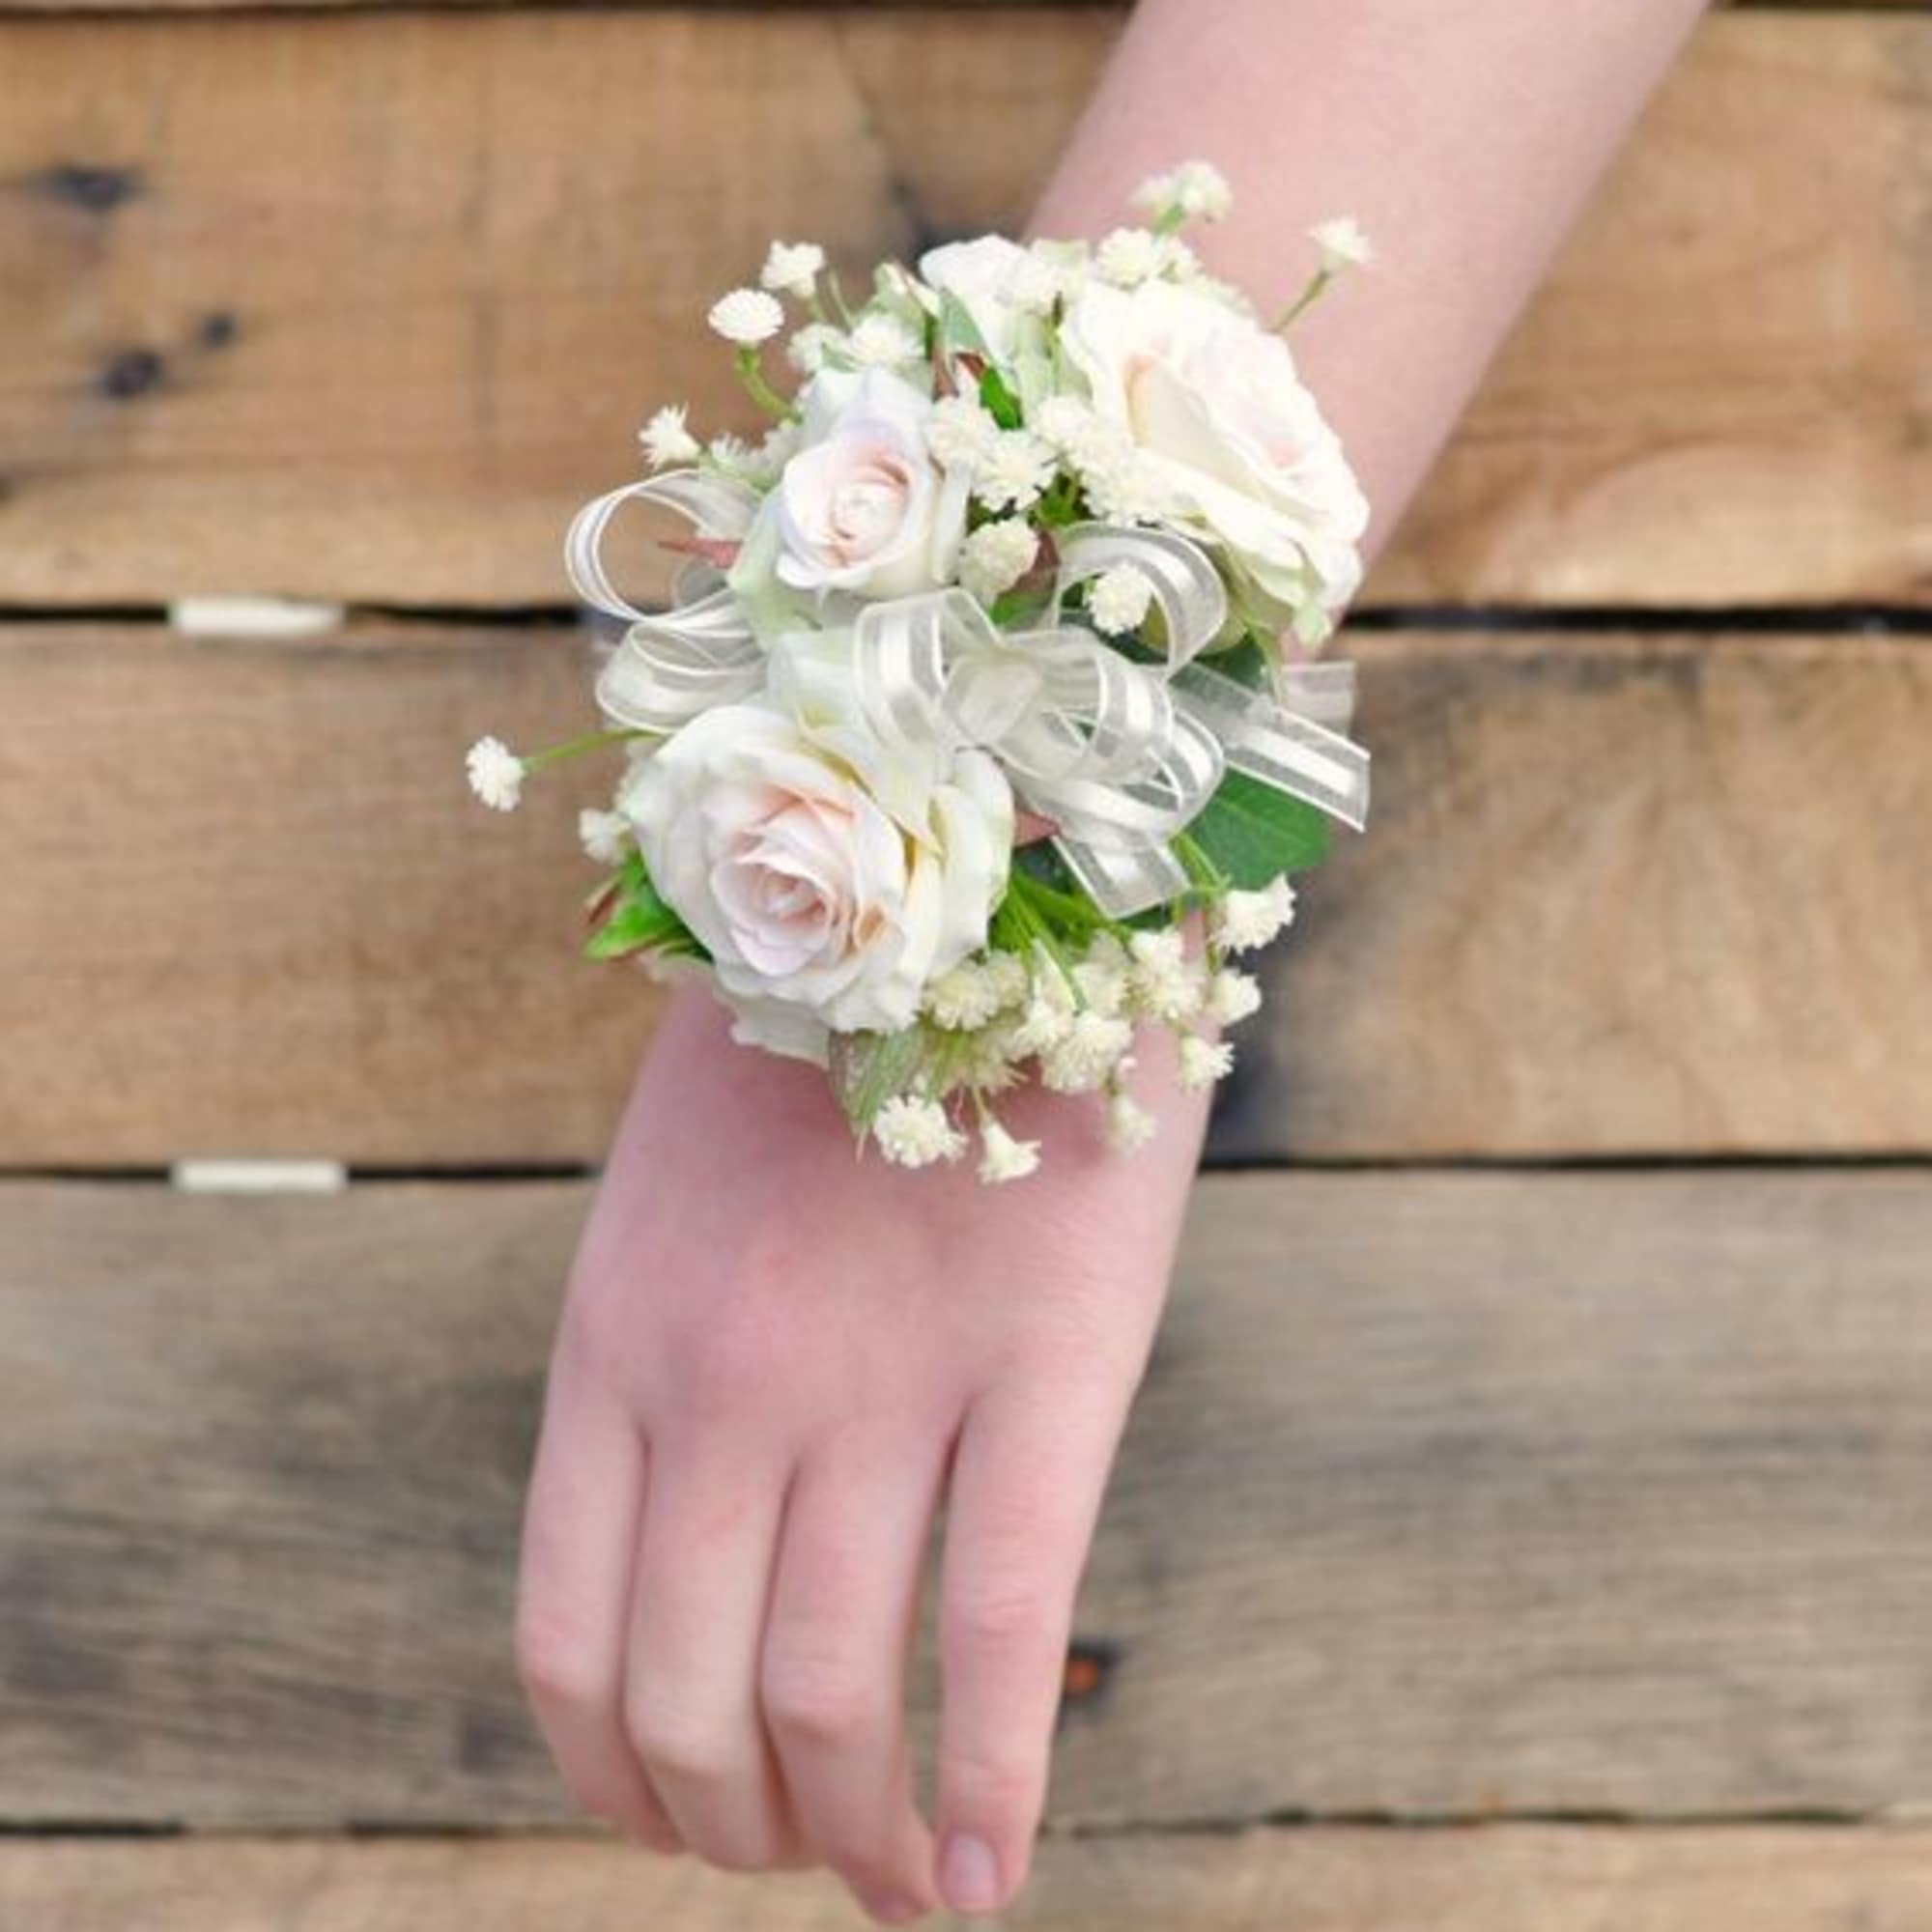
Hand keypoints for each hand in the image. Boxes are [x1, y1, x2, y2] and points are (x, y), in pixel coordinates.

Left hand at [515, 979, 1207, 1921]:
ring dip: (852, 1840)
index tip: (677, 1823)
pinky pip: (998, 1627)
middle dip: (739, 1829)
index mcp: (615, 1338)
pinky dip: (991, 1785)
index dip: (614, 1777)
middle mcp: (721, 1379)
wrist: (990, 869)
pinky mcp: (1045, 1356)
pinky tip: (988, 1879)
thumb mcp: (684, 1194)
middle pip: (692, 1699)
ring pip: (832, 1695)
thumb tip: (696, 1549)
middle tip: (797, 1864)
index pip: (565, 1640)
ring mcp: (878, 1373)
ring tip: (895, 1891)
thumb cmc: (837, 1046)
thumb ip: (667, 1363)